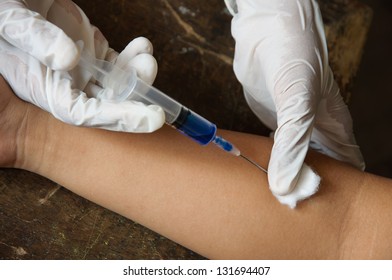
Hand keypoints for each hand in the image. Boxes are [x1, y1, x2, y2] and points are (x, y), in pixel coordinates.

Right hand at [0, 0, 164, 131]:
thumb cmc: (1, 6)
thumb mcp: (11, 20)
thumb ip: (34, 38)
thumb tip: (68, 59)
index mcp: (41, 84)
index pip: (84, 114)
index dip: (119, 118)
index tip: (152, 118)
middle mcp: (63, 82)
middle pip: (105, 103)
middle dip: (134, 96)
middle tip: (153, 82)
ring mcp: (78, 67)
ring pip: (114, 82)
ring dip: (136, 75)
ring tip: (147, 58)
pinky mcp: (88, 50)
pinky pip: (114, 62)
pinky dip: (130, 57)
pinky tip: (142, 46)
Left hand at [225, 0, 364, 205]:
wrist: (266, 29)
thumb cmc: (294, 57)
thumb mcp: (299, 103)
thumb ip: (293, 144)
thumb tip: (285, 186)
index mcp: (334, 127)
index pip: (348, 167)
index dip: (339, 190)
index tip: (323, 213)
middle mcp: (315, 129)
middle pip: (318, 168)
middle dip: (307, 187)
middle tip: (291, 211)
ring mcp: (292, 125)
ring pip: (293, 159)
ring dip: (283, 176)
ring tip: (272, 198)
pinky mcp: (272, 120)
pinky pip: (270, 147)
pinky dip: (265, 161)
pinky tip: (256, 172)